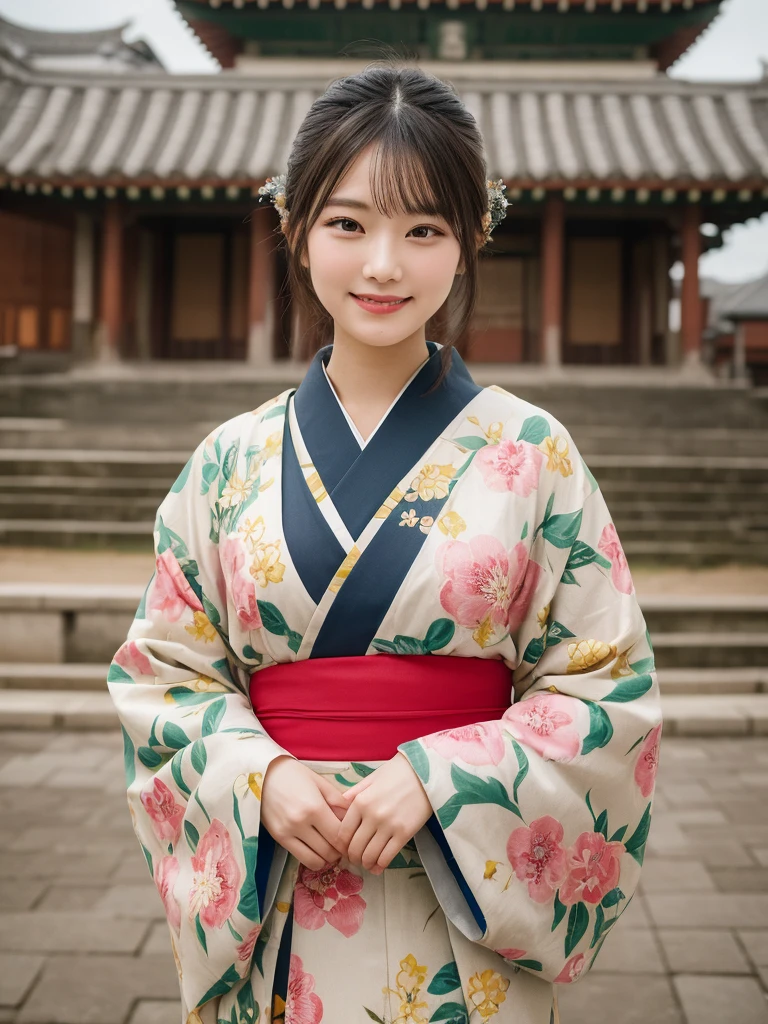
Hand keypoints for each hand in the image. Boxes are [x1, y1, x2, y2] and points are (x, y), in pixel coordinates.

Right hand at [260, 755, 349, 870]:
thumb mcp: (319, 782)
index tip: (351, 837)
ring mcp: (287, 833)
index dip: (349, 841)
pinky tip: (315, 847)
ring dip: (326, 858)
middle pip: (330, 852)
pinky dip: (312, 858)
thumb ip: (338, 801)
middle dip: (339, 850)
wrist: (262, 773)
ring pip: (316, 861)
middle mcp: (300, 823)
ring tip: (328, 846)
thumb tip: (353, 818)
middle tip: (341, 842)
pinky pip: (301, 859)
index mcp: (314, 807)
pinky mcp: (278, 838)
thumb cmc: (294, 774)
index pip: (339, 836)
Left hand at [336, 752, 431, 873]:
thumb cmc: (398, 773)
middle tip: (355, 859)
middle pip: (354, 847)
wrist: (427, 773)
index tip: (344, 849)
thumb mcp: (372, 778)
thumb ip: (354, 792)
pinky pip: (387, 856)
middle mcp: (372, 815)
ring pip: (369, 855)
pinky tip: (378, 866)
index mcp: (360, 802)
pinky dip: (380, 865)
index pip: (343, 833)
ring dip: (365, 863)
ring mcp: (388, 826)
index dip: (340, 846)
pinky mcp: (404, 833)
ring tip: (366, 863)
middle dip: (352, 857)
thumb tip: (340, 805)